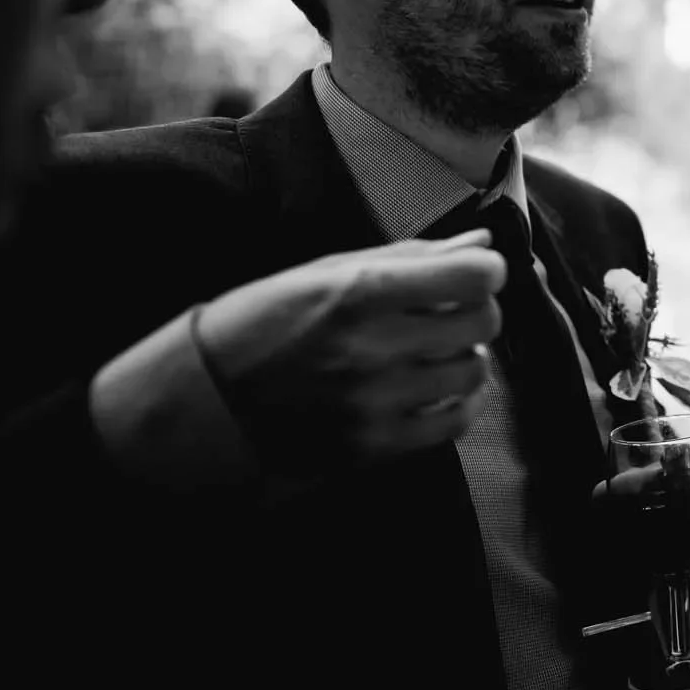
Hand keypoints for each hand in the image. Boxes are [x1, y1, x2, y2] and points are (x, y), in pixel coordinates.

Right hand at [197, 232, 505, 467]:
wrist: (203, 399)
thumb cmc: (264, 321)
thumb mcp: (326, 271)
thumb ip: (410, 257)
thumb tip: (481, 244)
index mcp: (359, 293)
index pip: (473, 277)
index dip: (485, 271)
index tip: (474, 273)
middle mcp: (372, 348)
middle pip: (481, 323)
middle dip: (475, 310)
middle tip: (449, 312)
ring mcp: (374, 402)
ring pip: (473, 373)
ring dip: (463, 357)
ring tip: (432, 351)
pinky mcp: (372, 446)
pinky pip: (452, 423)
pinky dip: (454, 403)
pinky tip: (430, 389)